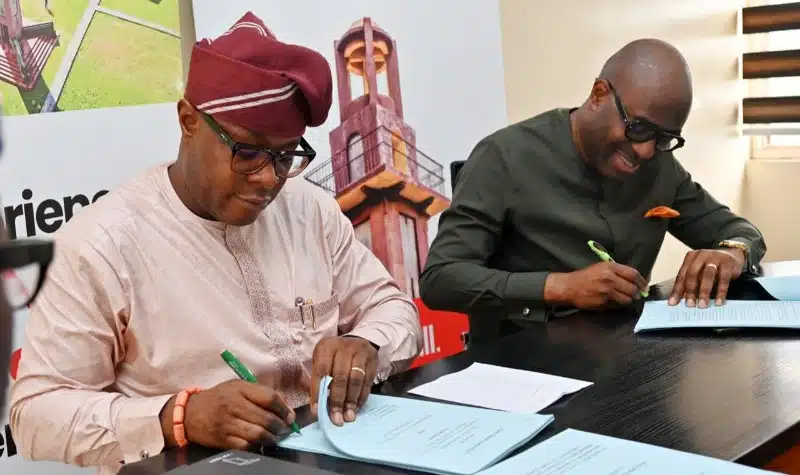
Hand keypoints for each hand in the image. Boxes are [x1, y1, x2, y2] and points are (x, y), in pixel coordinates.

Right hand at [160, 379, 295, 450]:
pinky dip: (257, 446)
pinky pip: (246, 446)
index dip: (284, 409)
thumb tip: (284, 408)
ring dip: (272, 438)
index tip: (290, 416)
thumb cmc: (219, 398)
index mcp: (240, 389)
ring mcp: (228, 424)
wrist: (189, 413)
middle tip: (286, 429)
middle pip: (266, 418)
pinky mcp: (223, 440)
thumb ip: (258, 393)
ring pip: (258, 434)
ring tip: (275, 438)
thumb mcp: (237, 387)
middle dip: (281, 426)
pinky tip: (260, 443)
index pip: (269, 398)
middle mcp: (234, 406)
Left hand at [310, 336, 377, 425]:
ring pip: (355, 379)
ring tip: (349, 416)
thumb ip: (319, 380)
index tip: (317, 412)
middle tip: (337, 419)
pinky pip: (367, 381)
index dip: (318, 393)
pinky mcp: (372, 359)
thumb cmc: (334, 356)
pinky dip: (362, 396)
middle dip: (337, 401)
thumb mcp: (322, 360)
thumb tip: (318, 408)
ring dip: (351, 400)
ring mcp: (360, 352)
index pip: (321, 371)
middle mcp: (343, 347)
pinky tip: (357, 407)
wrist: (356, 341)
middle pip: (340, 377)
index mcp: (326, 347)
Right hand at [545, 262, 648, 309]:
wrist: (569, 287)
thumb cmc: (586, 276)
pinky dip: (619, 305)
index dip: (642, 281)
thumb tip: (635, 280)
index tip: (644, 286)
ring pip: (627, 299)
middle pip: (632, 288)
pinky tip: (615, 302)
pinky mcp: (603, 302)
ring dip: (629, 300)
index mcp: (610, 267)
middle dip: (637, 293)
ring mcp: (606, 292)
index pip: (633, 274)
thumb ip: (617, 271)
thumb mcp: (601, 267)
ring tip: (626, 298)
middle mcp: (609, 279)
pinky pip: (618, 306)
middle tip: (636, 294)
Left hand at [669, 248, 744, 307]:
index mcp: (690, 257)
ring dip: (704, 291)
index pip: (682, 275)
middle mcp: (701, 255)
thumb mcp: (700, 270)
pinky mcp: (728, 263)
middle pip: (692, 274)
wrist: (733, 255)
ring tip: (702, 305)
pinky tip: (719, 302)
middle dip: (690, 291)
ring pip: (707, 275)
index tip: (673, 303)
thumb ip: (692, 282)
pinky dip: (721, 292)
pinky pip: (723, 279)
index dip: (677, 290)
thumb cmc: (712, 266)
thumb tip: (683, 299)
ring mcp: (715, 258)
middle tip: (690, 305)